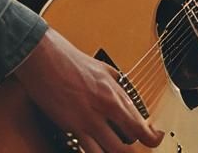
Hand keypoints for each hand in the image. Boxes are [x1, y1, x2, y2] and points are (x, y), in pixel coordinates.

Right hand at [12, 29, 163, 152]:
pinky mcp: (73, 126)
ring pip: (115, 150)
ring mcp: (90, 117)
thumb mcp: (98, 64)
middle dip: (139, 151)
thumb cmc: (65, 56)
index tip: (155, 139)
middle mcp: (106, 104)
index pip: (140, 121)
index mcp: (113, 89)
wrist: (41, 55)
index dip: (151, 136)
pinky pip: (92, 151)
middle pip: (132, 138)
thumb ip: (112, 79)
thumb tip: (120, 88)